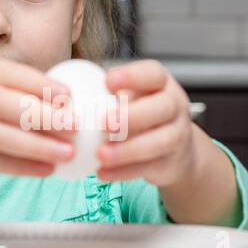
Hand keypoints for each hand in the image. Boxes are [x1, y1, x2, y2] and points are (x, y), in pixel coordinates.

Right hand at [0, 56, 76, 177]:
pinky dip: (21, 167)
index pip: (13, 74)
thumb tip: (64, 102)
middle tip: (74, 126)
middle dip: (45, 116)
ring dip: (38, 146)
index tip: (70, 97)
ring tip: (67, 153)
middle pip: (8, 105)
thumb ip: (10, 89)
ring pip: (1, 137)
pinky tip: (45, 170)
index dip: (43, 85)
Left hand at [96, 59, 198, 186]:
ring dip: (127, 150)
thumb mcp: (132, 99)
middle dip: (132, 116)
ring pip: (159, 142)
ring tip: (101, 154)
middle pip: (163, 107)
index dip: (132, 76)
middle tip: (104, 123)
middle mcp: (175, 106)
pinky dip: (124, 172)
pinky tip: (103, 173)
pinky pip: (149, 168)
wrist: (176, 150)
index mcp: (161, 84)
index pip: (153, 74)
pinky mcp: (172, 162)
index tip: (108, 82)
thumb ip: (110, 97)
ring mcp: (178, 135)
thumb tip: (69, 99)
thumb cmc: (144, 116)